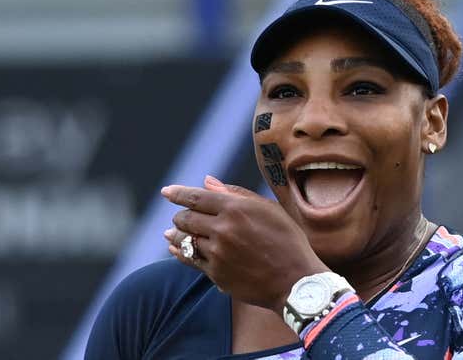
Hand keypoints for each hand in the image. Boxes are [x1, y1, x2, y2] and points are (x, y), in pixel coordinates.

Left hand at [162, 176, 329, 314]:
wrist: (296, 280)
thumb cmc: (287, 239)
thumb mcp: (268, 209)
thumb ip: (236, 193)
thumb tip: (207, 182)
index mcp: (235, 208)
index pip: (196, 197)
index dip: (178, 193)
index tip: (166, 192)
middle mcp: (222, 229)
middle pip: (186, 218)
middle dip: (180, 216)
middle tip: (180, 216)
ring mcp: (217, 254)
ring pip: (184, 240)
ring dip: (176, 234)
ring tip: (170, 233)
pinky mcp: (216, 274)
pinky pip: (190, 260)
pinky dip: (180, 252)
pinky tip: (176, 249)